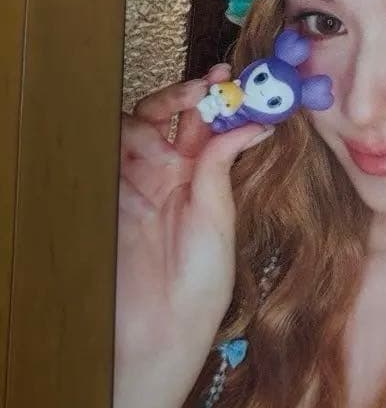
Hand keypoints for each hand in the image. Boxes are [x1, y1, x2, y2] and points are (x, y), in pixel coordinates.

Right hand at [116, 64, 271, 377]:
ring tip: (194, 103)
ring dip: (166, 106)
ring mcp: (136, 181)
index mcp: (201, 181)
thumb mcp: (220, 216)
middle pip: (173, 117)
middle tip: (215, 81)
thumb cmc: (201, 283)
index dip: (222, 101)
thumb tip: (253, 123)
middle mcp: (168, 175)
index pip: (208, 127)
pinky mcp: (110, 193)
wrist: (164, 327)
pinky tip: (160, 134)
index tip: (239, 80)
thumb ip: (223, 166)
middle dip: (192, 93)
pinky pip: (116, 151)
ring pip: (143, 124)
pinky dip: (136, 134)